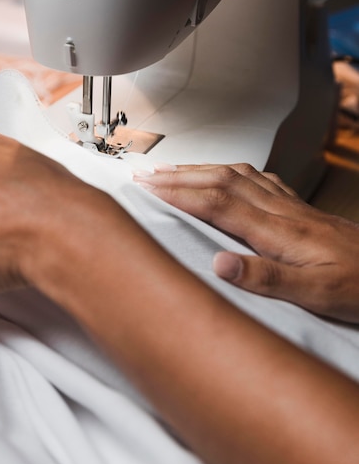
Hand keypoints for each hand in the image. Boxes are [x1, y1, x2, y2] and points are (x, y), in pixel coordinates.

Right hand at [134, 163, 358, 321]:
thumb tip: (220, 264)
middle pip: (221, 180)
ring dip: (199, 169)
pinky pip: (256, 178)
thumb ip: (269, 279)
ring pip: (236, 175)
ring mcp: (289, 205)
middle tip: (145, 174)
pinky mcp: (297, 208)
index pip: (218, 203)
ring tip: (171, 170)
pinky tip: (223, 174)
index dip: (180, 193)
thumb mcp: (318, 294)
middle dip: (179, 175)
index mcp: (280, 231)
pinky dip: (229, 172)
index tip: (149, 188)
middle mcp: (281, 210)